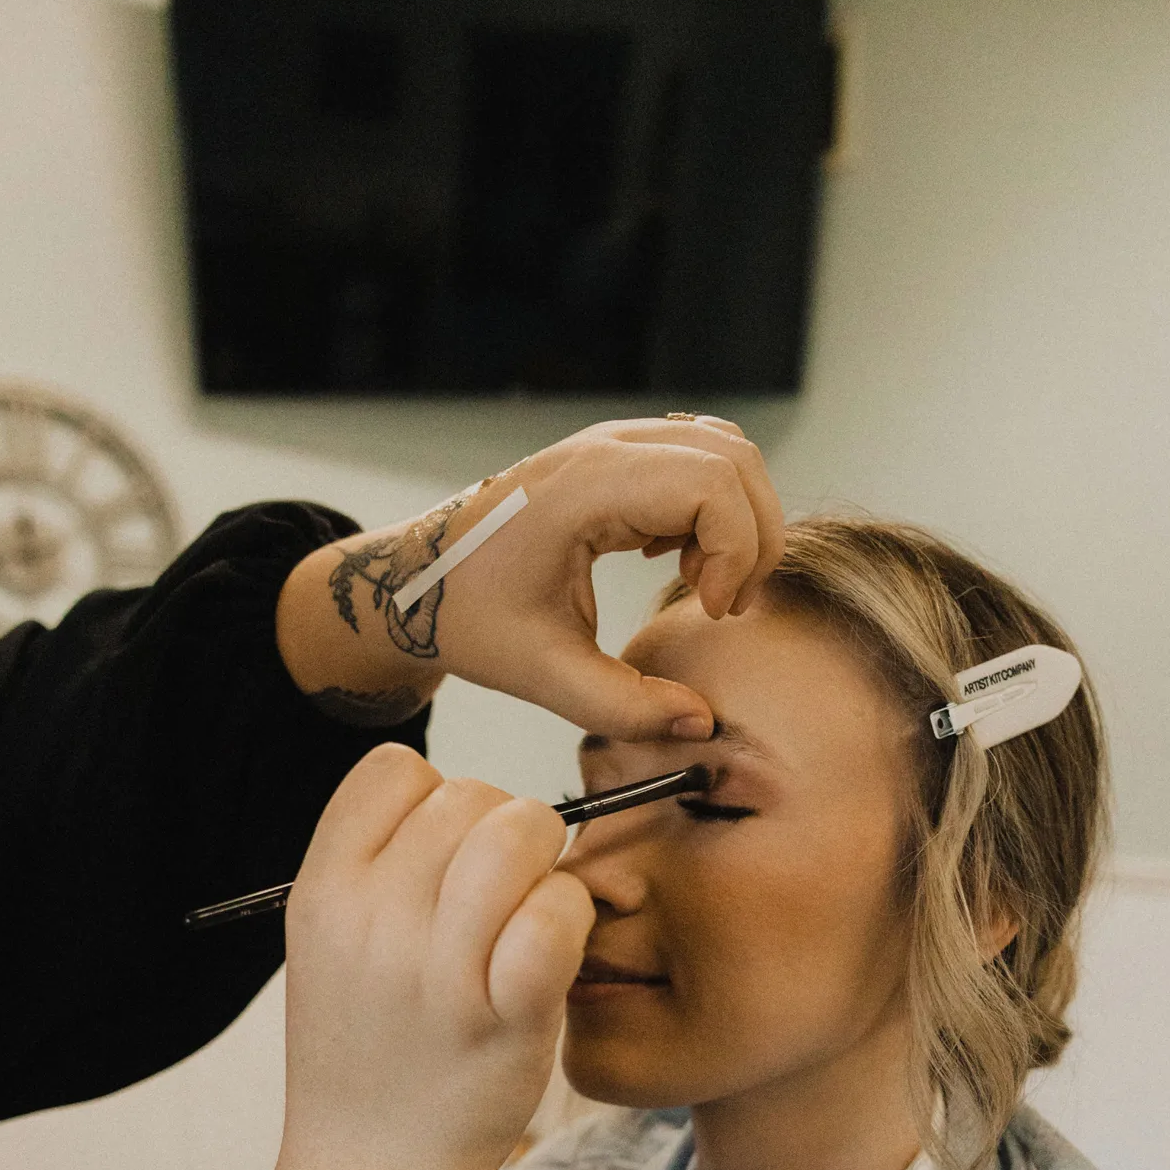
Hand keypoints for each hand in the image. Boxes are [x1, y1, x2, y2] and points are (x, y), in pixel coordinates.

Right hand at [205, 745, 592, 1169]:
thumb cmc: (368, 1060)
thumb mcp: (332, 952)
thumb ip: (378, 869)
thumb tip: (466, 801)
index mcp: (321, 894)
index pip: (396, 770)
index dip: (438, 798)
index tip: (445, 860)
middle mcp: (372, 921)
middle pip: (470, 796)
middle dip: (503, 832)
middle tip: (503, 900)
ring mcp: (438, 969)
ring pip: (521, 834)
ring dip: (546, 865)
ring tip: (532, 919)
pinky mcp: (506, 1015)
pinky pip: (558, 910)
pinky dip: (571, 917)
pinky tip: (554, 955)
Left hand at [276, 415, 784, 742]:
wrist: (419, 582)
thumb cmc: (470, 618)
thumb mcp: (542, 675)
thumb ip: (622, 707)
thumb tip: (700, 725)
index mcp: (584, 490)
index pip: (711, 485)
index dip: (735, 552)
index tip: (712, 610)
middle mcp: (602, 449)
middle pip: (733, 460)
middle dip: (750, 538)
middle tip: (718, 603)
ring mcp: (609, 444)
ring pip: (724, 449)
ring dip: (737, 518)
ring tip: (700, 581)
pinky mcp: (615, 455)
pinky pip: (698, 455)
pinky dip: (713, 504)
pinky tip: (675, 557)